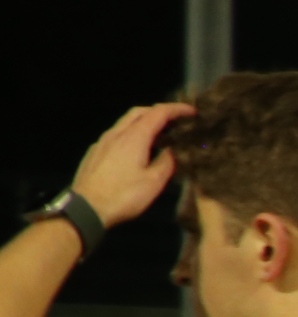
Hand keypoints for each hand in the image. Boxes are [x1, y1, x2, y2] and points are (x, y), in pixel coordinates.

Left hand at [69, 103, 189, 228]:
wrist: (86, 208)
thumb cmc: (124, 195)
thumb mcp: (154, 182)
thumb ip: (166, 162)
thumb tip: (170, 151)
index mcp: (134, 137)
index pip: (158, 113)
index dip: (177, 109)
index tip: (192, 112)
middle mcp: (117, 133)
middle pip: (138, 111)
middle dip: (158, 111)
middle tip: (174, 120)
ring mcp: (103, 141)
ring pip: (125, 122)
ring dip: (143, 122)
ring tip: (157, 135)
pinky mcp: (95, 151)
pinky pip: (116, 135)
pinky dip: (130, 133)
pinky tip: (135, 149)